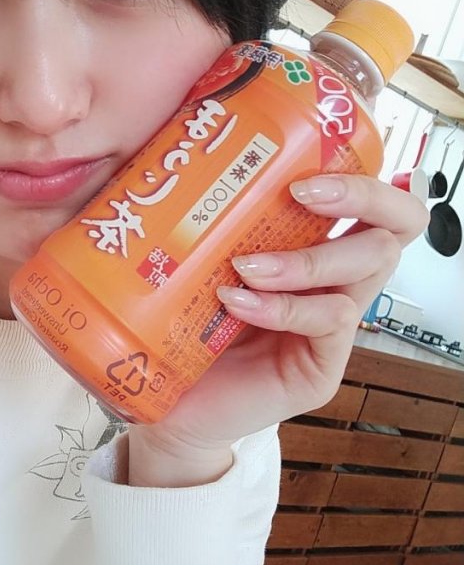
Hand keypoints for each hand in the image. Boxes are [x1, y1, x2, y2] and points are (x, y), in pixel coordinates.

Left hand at [128, 174, 428, 484]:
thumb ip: (212, 221)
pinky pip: (329, 323)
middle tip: (299, 193)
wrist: (171, 408)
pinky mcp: (321, 368)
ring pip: (366, 271)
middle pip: (394, 228)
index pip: (372, 202)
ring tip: (245, 265)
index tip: (305, 168)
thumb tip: (181, 157)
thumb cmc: (184, 329)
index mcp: (312, 250)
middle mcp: (333, 284)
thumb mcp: (201, 262)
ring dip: (305, 260)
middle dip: (357, 198)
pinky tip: (236, 302)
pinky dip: (281, 306)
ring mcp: (332, 328)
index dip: (359, 177)